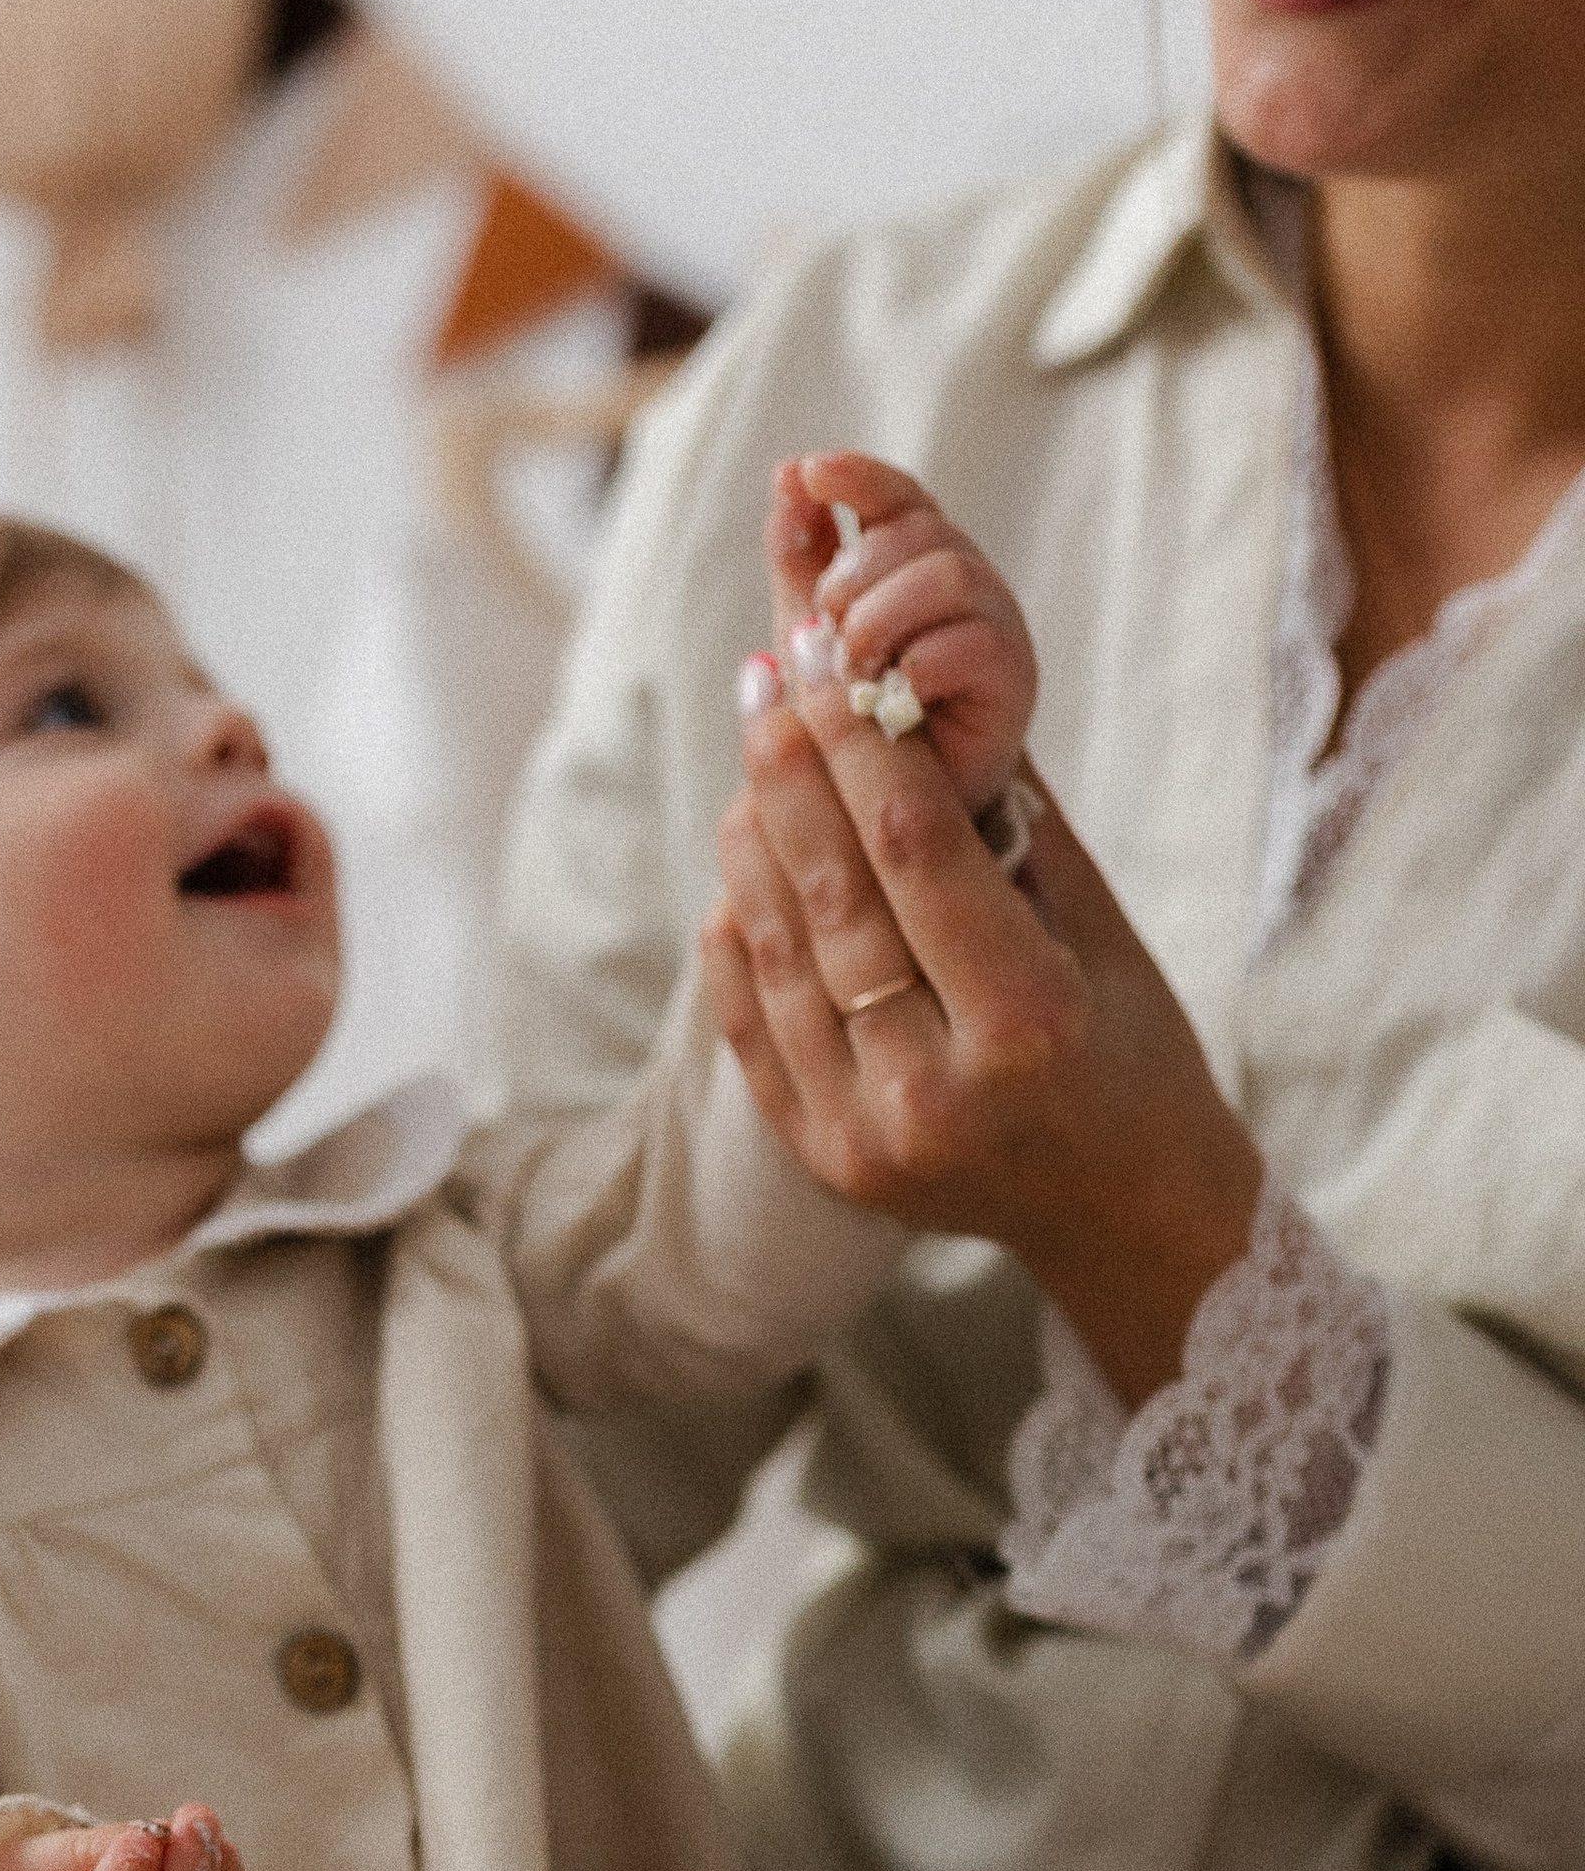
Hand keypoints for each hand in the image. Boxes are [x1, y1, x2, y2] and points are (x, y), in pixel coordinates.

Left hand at [704, 647, 1262, 1407]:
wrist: (1125, 1211)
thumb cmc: (1133, 1050)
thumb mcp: (1100, 932)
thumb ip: (1012, 830)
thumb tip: (921, 699)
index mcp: (1027, 1024)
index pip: (916, 851)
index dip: (860, 742)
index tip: (825, 659)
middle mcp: (937, 1090)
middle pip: (834, 900)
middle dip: (792, 774)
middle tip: (764, 682)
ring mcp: (869, 1137)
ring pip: (779, 959)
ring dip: (755, 846)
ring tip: (754, 760)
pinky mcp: (826, 1161)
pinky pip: (754, 1030)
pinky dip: (737, 941)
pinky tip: (739, 868)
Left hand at [766, 451, 1035, 819]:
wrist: (877, 819)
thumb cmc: (846, 722)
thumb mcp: (809, 631)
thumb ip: (801, 559)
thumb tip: (787, 477)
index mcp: (917, 564)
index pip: (898, 496)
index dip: (856, 478)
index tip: (807, 474)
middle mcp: (967, 585)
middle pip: (918, 531)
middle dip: (853, 575)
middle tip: (825, 632)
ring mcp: (997, 629)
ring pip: (946, 575)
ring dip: (880, 617)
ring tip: (854, 668)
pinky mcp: (1015, 684)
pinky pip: (971, 644)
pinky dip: (915, 666)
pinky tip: (890, 698)